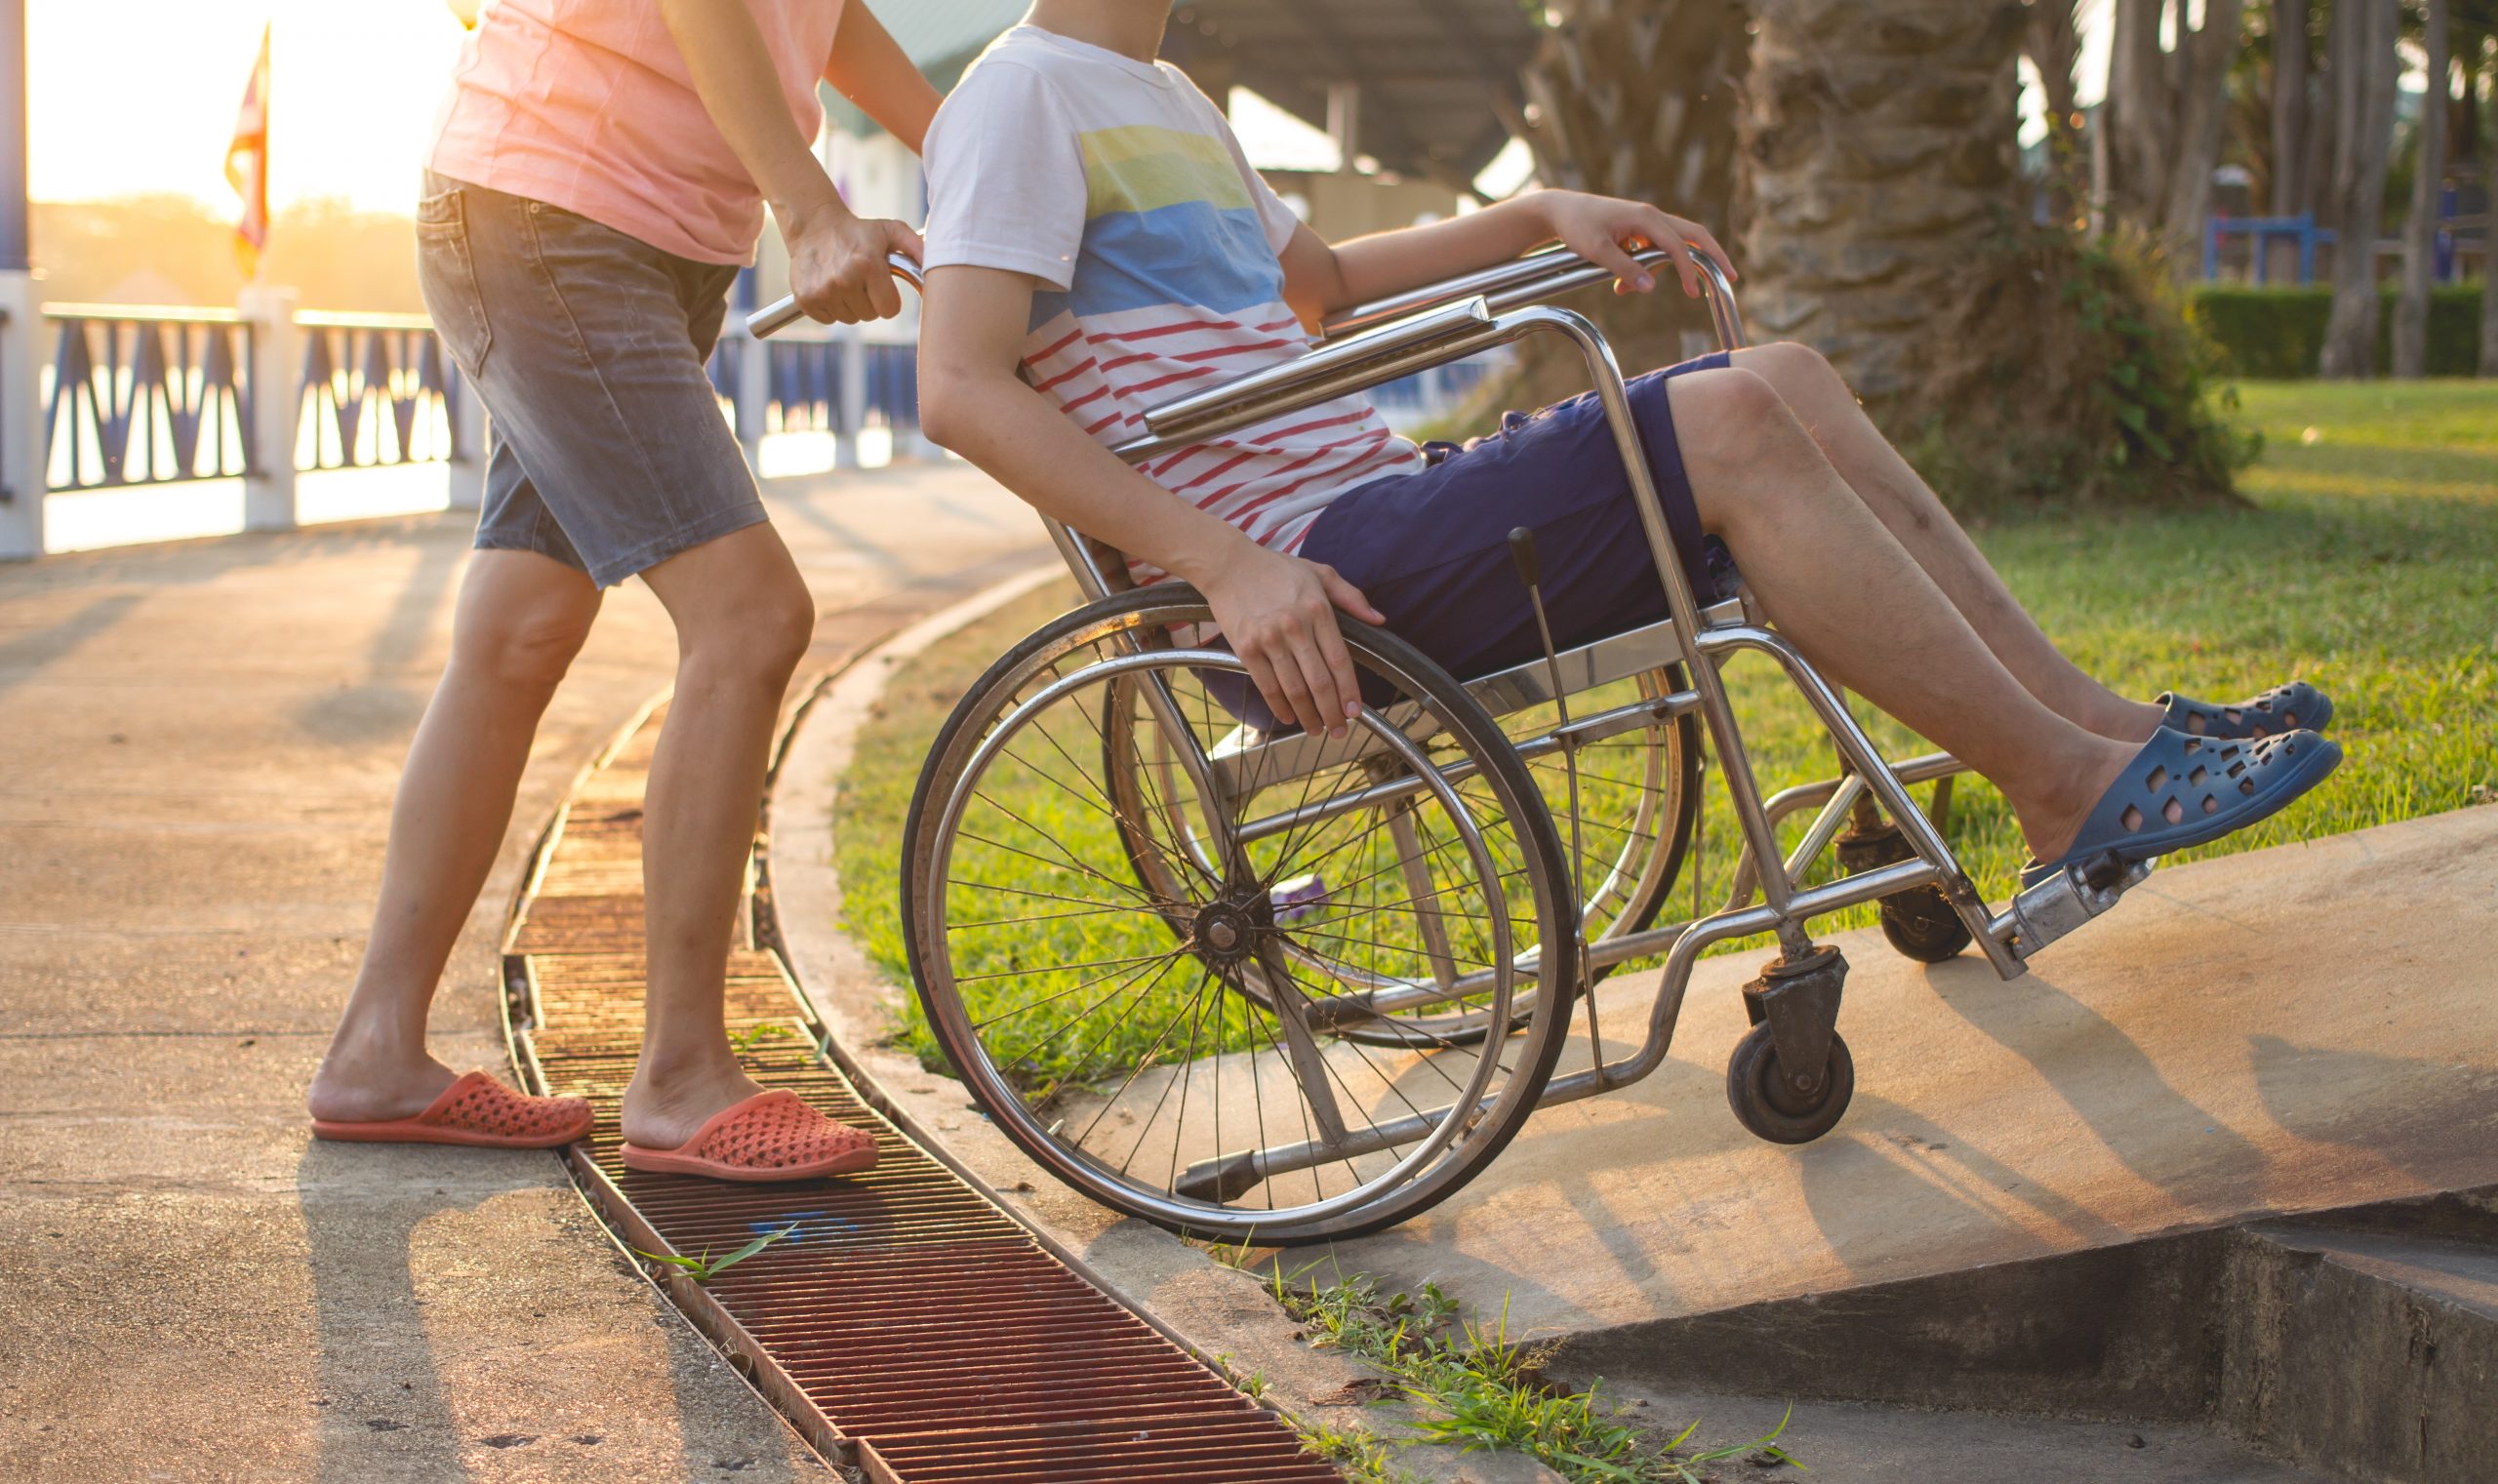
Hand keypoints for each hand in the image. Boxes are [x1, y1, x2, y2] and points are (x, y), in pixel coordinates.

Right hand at [784, 206, 922, 323]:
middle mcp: (844, 279)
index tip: (881, 285)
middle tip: (861, 278)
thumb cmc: (859, 231)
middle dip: (870, 300)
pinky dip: (831, 307)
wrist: (814, 226)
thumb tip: (937, 268)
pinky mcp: (806, 299)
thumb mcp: (891, 231)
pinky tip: (829, 285)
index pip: (890, 310)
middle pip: (870, 316)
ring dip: (850, 304)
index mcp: (868, 265)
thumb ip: (917, 248)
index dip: (888, 299)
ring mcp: (822, 291)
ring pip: (850, 319)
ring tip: (844, 279)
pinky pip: (829, 319)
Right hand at [1189, 541, 1385, 737]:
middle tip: (1339, 731)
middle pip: (1319, 682)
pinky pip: (1266, 686)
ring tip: (1316, 731)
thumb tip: (1379, 619)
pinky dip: (1279, 706)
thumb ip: (1351, 596)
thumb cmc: (1276, 568)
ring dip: (1308, 716)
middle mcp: (1295, 627)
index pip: (1340, 660)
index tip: (1355, 711)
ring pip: (1294, 689)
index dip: (1350, 691)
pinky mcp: (1246, 648)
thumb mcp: (1319, 572)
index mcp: (1318, 610)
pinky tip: (1289, 718)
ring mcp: (1269, 639)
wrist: (1228, 565)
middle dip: (1332, 713)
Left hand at [1534, 191, 1736, 300]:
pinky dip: (1646, 268)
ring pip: (1671, 246)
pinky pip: (1654, 250)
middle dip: (1713, 256)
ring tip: (1624, 291)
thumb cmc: (1576, 226)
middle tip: (1732, 276)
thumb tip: (1650, 287)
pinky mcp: (1637, 230)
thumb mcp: (1597, 250)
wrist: (1558, 210)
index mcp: (1646, 217)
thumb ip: (1624, 268)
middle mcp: (1651, 216)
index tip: (1692, 293)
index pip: (1678, 245)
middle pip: (1693, 235)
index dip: (1688, 270)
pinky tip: (1620, 284)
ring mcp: (1646, 221)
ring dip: (1659, 272)